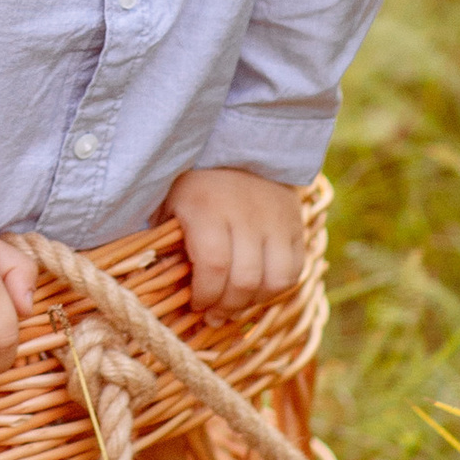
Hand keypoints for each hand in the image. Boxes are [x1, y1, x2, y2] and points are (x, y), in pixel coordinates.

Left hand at [161, 167, 304, 314]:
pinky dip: (277, 288)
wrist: (236, 146)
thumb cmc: (193, 184)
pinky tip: (258, 289)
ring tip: (236, 303)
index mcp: (207, 208)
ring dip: (254, 302)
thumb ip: (166, 244)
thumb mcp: (169, 206)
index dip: (205, 294)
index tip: (195, 304)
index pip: (213, 266)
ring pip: (276, 280)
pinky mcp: (295, 224)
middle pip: (245, 279)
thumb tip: (164, 290)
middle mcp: (245, 214)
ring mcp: (275, 220)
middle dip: (227, 306)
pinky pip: (295, 269)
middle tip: (214, 313)